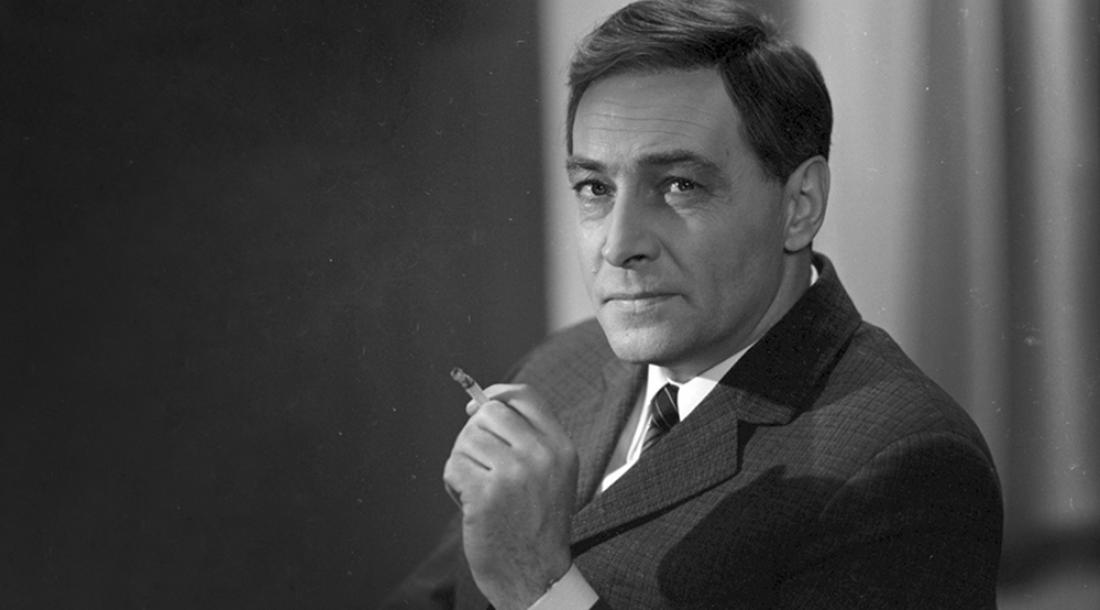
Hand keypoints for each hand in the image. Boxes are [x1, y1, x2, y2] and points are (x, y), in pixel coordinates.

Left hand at [443, 383, 577, 608]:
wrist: (535, 574)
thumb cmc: (536, 524)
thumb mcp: (552, 474)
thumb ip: (528, 437)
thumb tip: (478, 404)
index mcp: (561, 447)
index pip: (524, 396)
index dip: (496, 393)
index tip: (477, 404)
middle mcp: (540, 456)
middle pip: (488, 413)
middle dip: (473, 434)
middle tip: (480, 464)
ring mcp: (513, 474)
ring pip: (466, 440)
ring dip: (463, 464)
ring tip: (479, 489)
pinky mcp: (486, 494)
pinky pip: (453, 467)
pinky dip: (453, 485)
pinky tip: (470, 503)